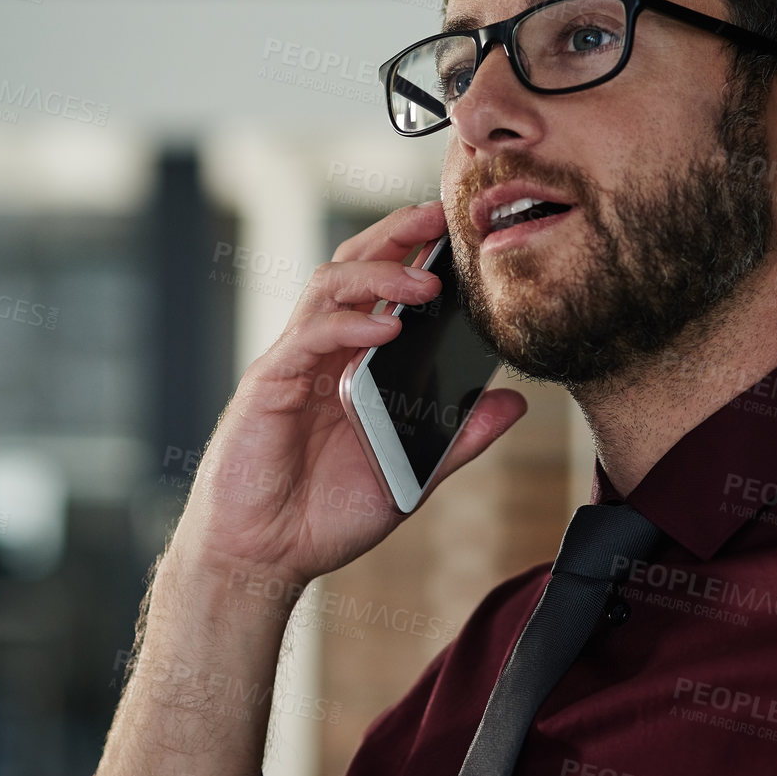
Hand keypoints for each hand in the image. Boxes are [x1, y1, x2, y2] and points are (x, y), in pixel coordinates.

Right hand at [172, 201, 526, 586]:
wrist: (262, 559)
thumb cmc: (323, 516)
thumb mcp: (410, 475)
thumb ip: (458, 437)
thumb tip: (514, 402)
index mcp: (351, 363)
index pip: (381, 288)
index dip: (413, 251)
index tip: (457, 231)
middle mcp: (320, 351)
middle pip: (353, 267)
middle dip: (395, 235)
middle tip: (438, 216)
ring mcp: (293, 363)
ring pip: (329, 288)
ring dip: (379, 275)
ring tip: (427, 280)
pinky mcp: (269, 385)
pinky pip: (309, 338)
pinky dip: (347, 325)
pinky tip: (384, 327)